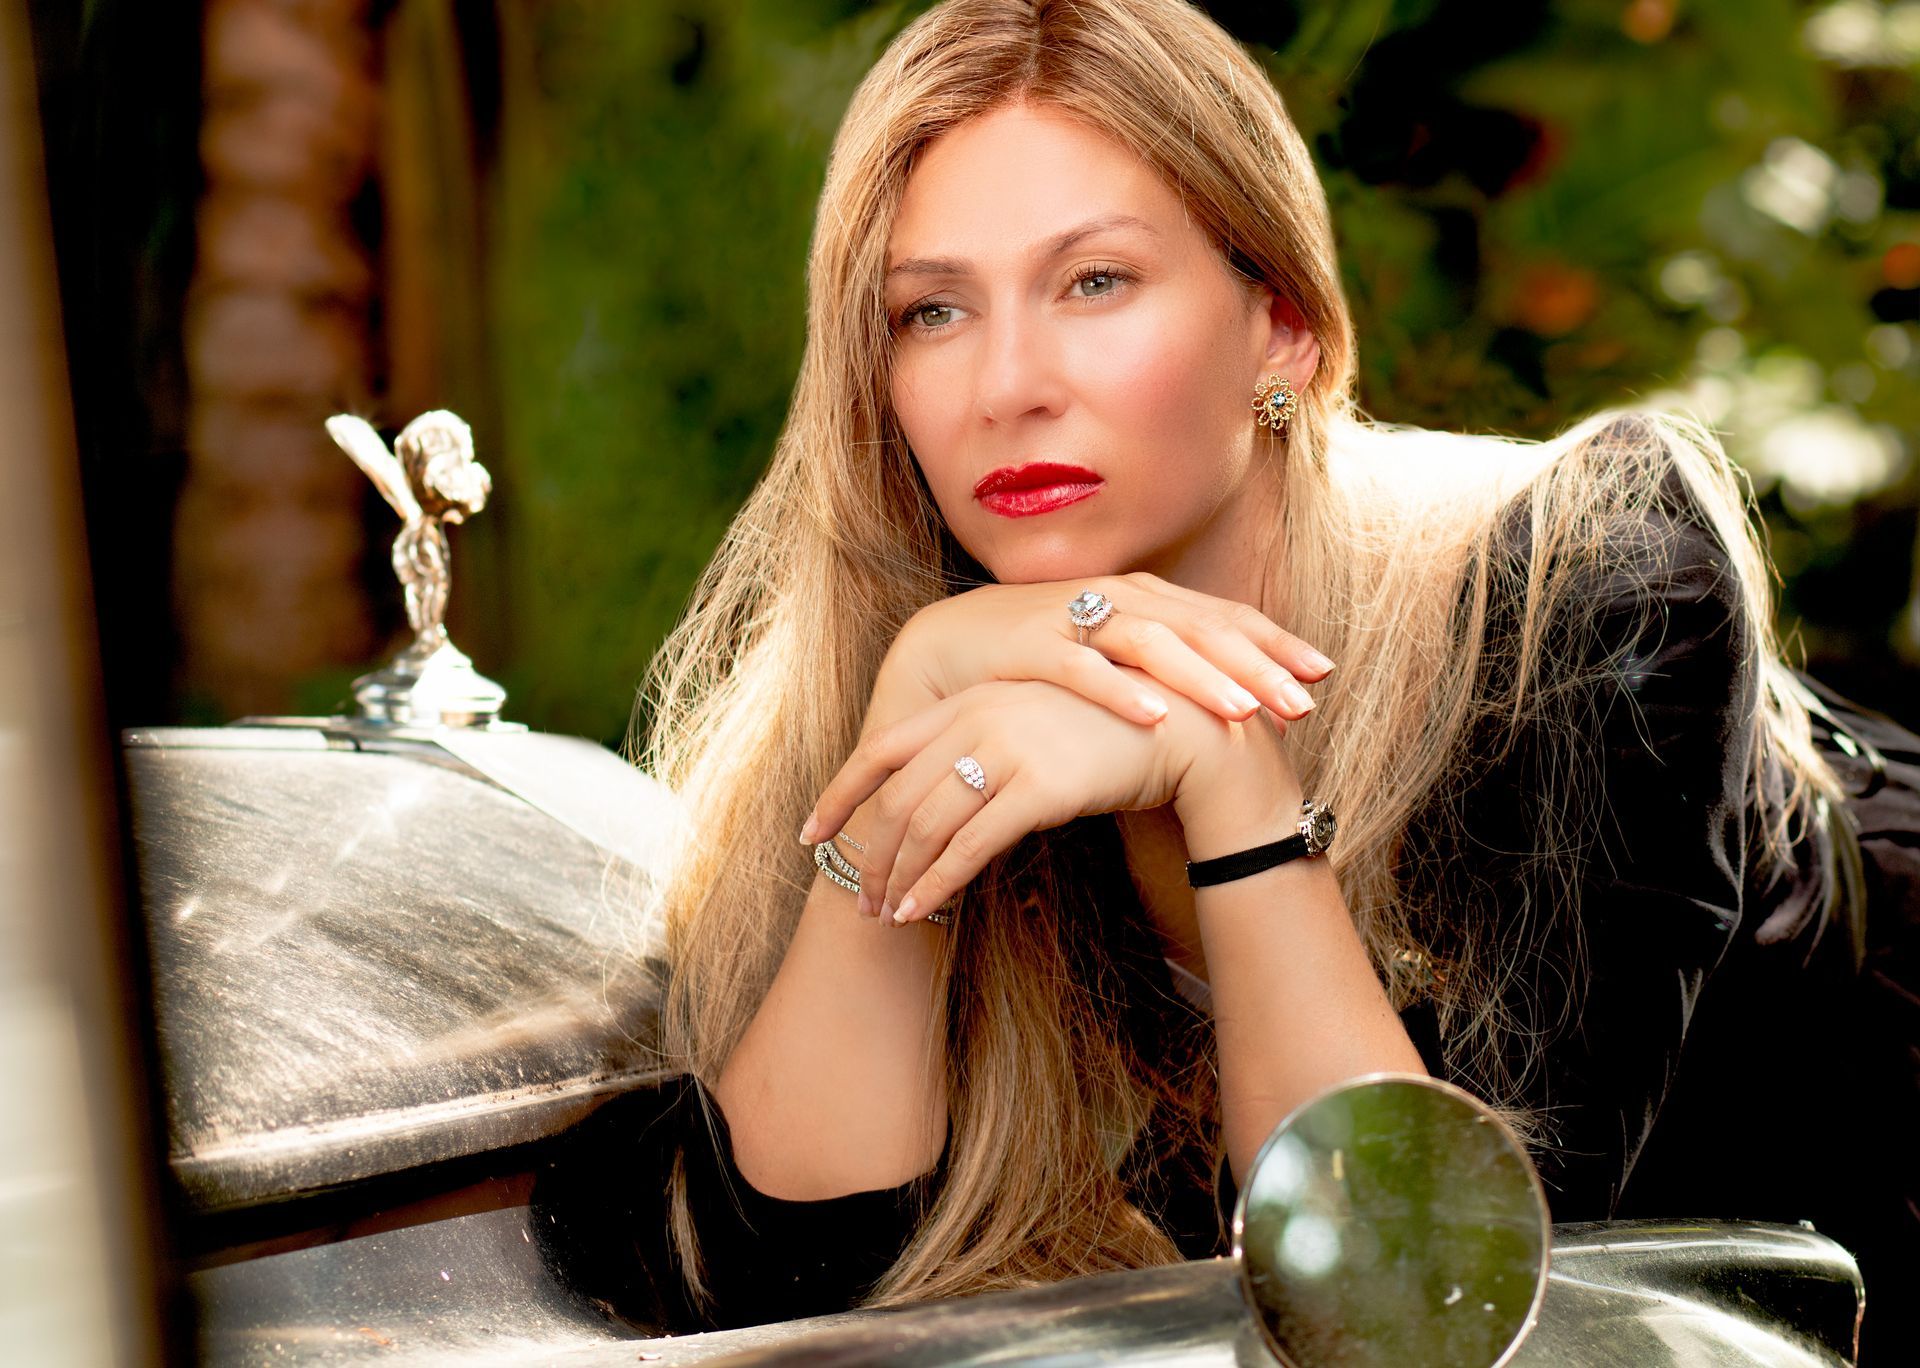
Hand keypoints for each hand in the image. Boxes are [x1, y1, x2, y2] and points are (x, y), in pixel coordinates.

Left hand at [805, 674, 1254, 924]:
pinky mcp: (1037, 787)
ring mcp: (1007, 749)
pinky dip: (935, 884)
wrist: (1185, 731)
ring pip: (924, 825)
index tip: (813, 831)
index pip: (881, 749)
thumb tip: (946, 794)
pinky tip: (919, 911)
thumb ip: (988, 746)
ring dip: (898, 878)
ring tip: (886, 915)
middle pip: (896, 797)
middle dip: (869, 854)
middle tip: (858, 897)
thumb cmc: (1113, 733)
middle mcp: (979, 718)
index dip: (841, 793)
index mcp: (971, 700)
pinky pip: (968, 846)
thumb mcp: (1038, 726)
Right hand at [884, 573, 1332, 729]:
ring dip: (1200, 677)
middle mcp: (1115, 598)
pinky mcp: (1027, 646)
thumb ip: (1169, 669)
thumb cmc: (1039, 660)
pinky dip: (1118, 691)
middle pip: (1199, 628)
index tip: (1322, 673)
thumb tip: (1242, 703)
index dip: (1273, 642)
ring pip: (1150, 644)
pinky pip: (1080, 670)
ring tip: (1243, 710)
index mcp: (1143, 598)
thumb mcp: (1113, 658)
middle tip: (1302, 702)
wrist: (943, 650)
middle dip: (1254, 665)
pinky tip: (1154, 715)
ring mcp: (1071, 618)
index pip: (1221, 616)